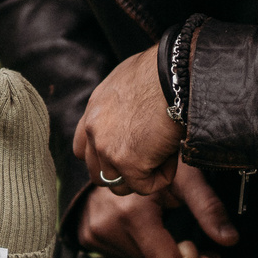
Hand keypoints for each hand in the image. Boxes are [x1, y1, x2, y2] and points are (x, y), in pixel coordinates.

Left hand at [71, 51, 180, 196]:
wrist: (174, 74)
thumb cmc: (163, 72)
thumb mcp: (129, 83)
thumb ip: (122, 106)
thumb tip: (136, 119)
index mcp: (93, 109)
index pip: (82, 148)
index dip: (103, 157)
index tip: (126, 153)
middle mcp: (94, 130)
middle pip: (97, 173)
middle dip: (121, 173)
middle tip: (148, 161)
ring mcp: (107, 149)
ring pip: (119, 185)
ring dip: (142, 176)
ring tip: (165, 154)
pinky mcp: (128, 163)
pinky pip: (145, 186)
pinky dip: (161, 177)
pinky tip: (172, 156)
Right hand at [76, 163, 236, 257]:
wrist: (114, 144)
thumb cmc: (157, 159)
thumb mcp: (185, 180)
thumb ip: (208, 209)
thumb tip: (232, 240)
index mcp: (133, 214)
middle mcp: (107, 224)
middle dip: (166, 251)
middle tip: (174, 225)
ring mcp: (92, 230)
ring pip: (133, 257)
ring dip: (148, 247)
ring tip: (153, 219)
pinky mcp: (85, 233)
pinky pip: (117, 251)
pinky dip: (131, 242)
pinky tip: (135, 219)